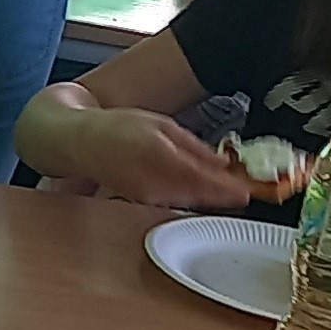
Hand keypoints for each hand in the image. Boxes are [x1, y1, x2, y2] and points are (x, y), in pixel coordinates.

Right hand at [79, 108, 250, 210]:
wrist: (82, 144)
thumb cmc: (120, 128)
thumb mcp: (163, 125)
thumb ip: (194, 146)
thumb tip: (222, 162)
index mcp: (160, 154)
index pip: (202, 177)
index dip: (228, 188)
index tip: (248, 191)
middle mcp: (152, 181)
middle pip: (199, 195)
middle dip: (224, 195)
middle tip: (248, 190)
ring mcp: (146, 197)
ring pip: (189, 201)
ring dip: (210, 198)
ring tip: (230, 190)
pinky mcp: (141, 204)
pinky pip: (174, 204)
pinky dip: (192, 199)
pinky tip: (203, 194)